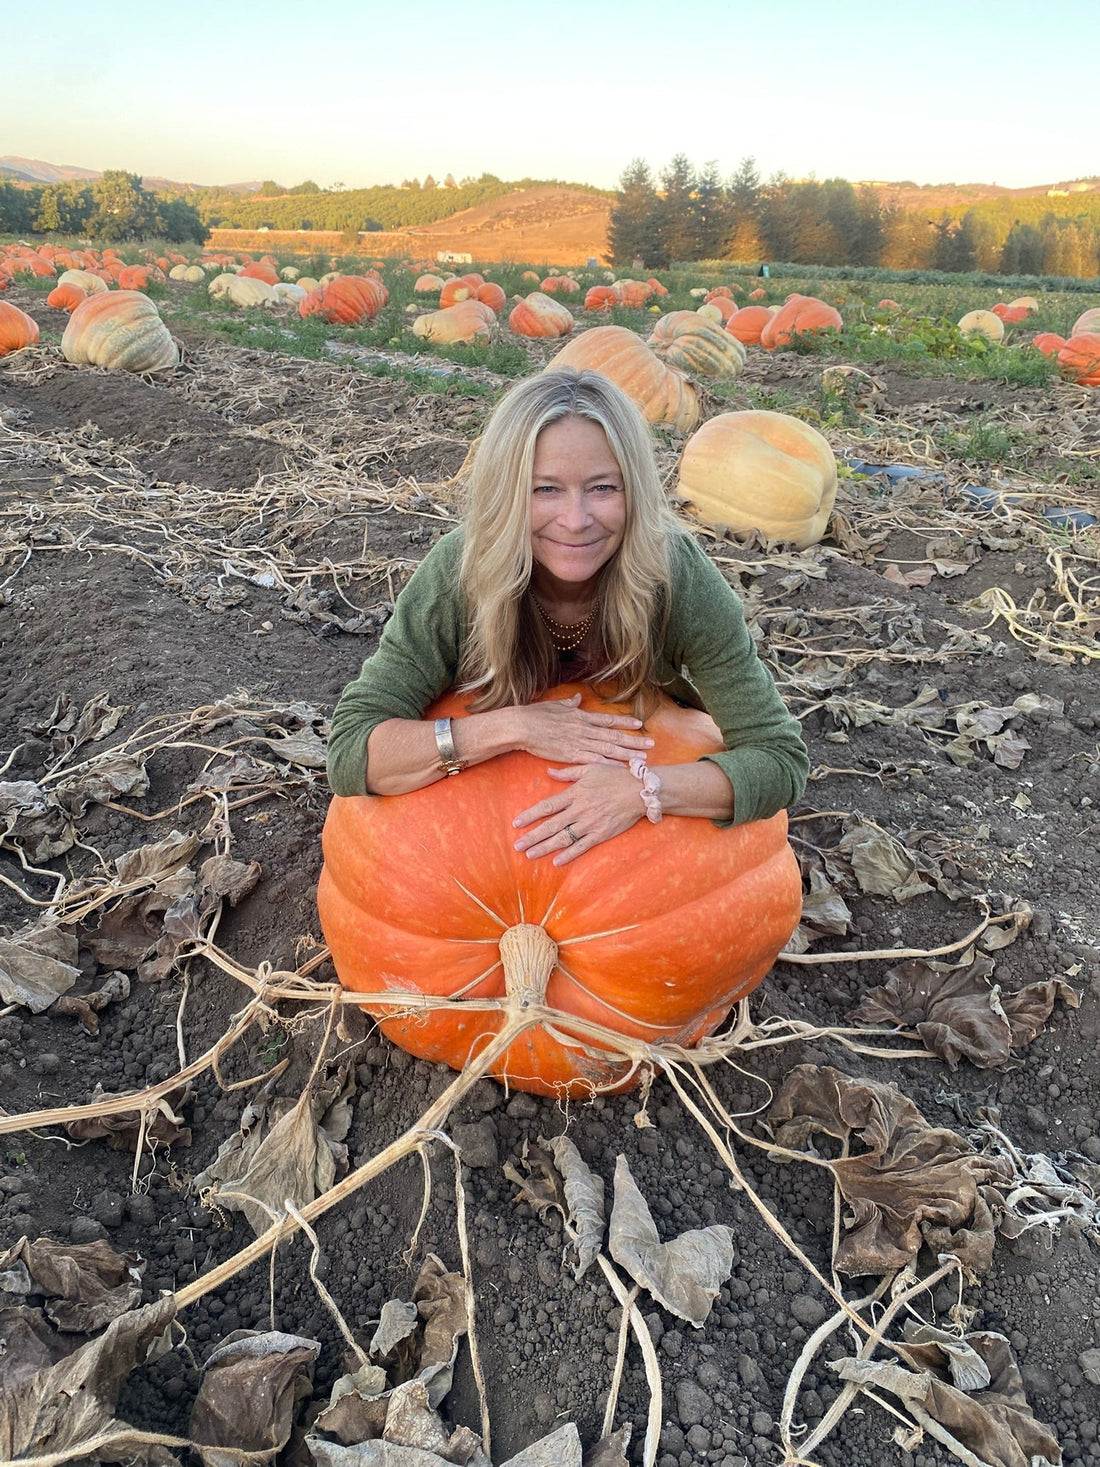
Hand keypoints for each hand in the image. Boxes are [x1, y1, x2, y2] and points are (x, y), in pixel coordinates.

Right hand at [513, 694, 653, 765]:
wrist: (522, 726)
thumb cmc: (534, 715)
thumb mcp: (554, 705)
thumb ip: (569, 704)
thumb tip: (579, 698)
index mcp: (580, 717)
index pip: (607, 720)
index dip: (624, 722)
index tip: (639, 723)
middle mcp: (584, 729)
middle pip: (614, 736)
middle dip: (634, 740)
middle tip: (651, 744)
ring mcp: (579, 742)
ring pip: (608, 749)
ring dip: (627, 753)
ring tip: (643, 757)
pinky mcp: (571, 755)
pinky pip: (595, 761)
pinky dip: (609, 765)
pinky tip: (621, 768)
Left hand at [513, 763, 643, 864]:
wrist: (640, 791)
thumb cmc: (616, 777)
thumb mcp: (591, 768)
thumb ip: (568, 772)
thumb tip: (549, 772)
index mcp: (575, 793)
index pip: (547, 806)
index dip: (530, 815)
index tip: (516, 823)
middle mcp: (580, 810)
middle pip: (551, 825)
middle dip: (532, 836)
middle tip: (517, 846)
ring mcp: (590, 823)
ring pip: (563, 838)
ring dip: (545, 847)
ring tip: (530, 855)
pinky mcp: (601, 834)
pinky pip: (582, 846)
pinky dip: (569, 855)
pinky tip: (556, 862)